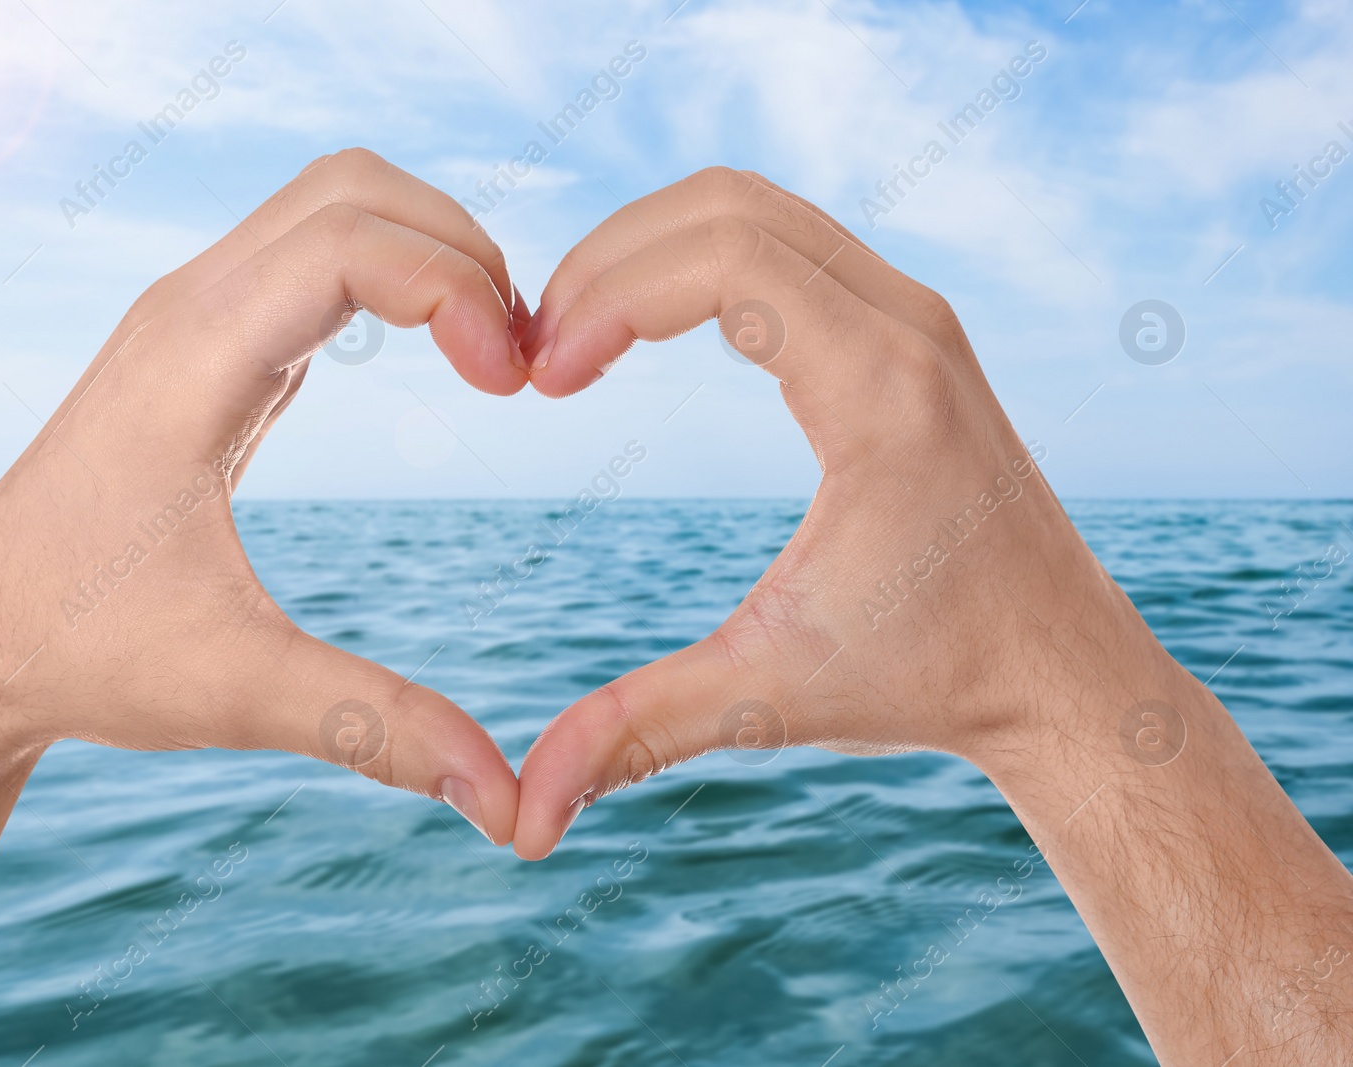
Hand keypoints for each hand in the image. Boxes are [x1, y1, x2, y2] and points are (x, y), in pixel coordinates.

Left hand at [0, 149, 530, 1061]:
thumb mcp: (239, 692)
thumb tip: (509, 804)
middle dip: (462, 247)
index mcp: (192, 360)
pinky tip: (446, 360)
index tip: (514, 385)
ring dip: (433, 254)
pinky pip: (317, 258)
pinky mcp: (209, 346)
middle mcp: (190, 310)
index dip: (456, 287)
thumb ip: (380, 732)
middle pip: (353, 188)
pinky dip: (399, 279)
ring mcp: (195, 318)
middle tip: (524, 359)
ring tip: (498, 359)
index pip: (350, 241)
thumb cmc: (84, 656)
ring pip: (335, 206)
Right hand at [513, 165, 1113, 853]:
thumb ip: (640, 732)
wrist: (1059, 670)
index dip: (606, 296)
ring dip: (651, 252)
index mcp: (880, 388)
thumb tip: (523, 818)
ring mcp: (916, 316)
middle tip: (537, 344)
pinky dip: (699, 261)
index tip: (544, 376)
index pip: (722, 258)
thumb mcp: (770, 695)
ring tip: (575, 336)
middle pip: (727, 207)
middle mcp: (908, 324)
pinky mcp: (910, 330)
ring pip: (757, 210)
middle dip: (609, 258)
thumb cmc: (930, 678)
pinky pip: (787, 242)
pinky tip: (645, 331)